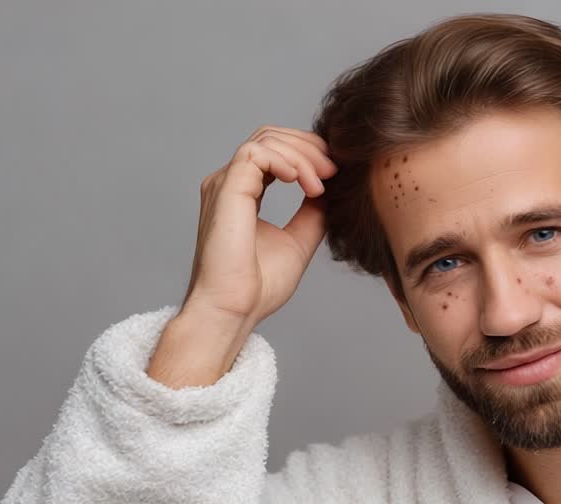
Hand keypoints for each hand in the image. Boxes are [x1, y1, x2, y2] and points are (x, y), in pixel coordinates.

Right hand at [181, 125, 337, 327]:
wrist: (234, 310)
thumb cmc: (257, 287)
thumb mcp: (298, 241)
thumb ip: (312, 213)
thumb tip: (329, 191)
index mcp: (243, 193)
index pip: (275, 151)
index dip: (308, 153)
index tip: (335, 174)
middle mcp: (230, 183)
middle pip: (271, 136)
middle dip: (309, 147)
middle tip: (334, 171)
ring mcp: (225, 184)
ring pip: (266, 139)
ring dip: (303, 155)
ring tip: (321, 183)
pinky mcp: (226, 188)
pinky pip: (257, 152)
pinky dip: (286, 160)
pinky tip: (304, 183)